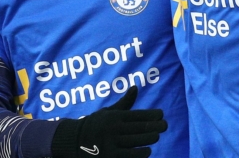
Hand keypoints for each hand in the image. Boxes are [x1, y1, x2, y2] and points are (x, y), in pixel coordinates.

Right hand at [51, 86, 167, 157]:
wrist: (73, 141)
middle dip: (154, 127)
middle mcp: (113, 128)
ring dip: (148, 139)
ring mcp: (110, 143)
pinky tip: (147, 151)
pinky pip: (128, 156)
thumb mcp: (108, 112)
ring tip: (156, 137)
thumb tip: (135, 87)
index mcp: (114, 116)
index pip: (136, 115)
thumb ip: (124, 103)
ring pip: (135, 141)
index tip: (161, 114)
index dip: (151, 115)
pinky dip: (140, 154)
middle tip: (165, 125)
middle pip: (138, 128)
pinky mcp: (108, 157)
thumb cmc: (95, 124)